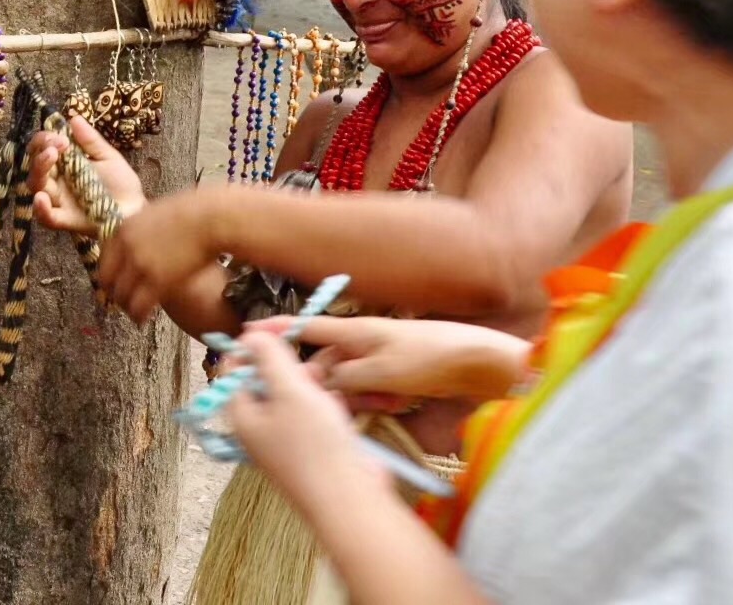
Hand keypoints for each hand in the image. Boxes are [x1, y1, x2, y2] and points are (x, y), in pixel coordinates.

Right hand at [29, 115, 145, 234]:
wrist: (135, 210)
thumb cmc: (120, 183)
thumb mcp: (108, 157)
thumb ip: (90, 140)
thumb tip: (74, 118)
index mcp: (64, 163)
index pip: (43, 148)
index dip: (45, 139)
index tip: (60, 137)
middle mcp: (56, 180)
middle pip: (36, 165)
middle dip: (41, 151)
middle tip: (56, 146)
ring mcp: (58, 201)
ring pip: (36, 186)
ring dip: (39, 170)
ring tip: (50, 158)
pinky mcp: (64, 220)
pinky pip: (46, 217)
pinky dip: (40, 208)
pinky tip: (41, 198)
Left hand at [97, 188, 218, 323]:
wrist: (212, 219)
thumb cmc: (194, 212)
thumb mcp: (157, 214)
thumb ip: (142, 229)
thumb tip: (140, 239)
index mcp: (124, 228)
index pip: (104, 258)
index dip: (109, 275)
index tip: (114, 284)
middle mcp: (127, 247)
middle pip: (108, 279)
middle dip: (114, 293)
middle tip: (122, 302)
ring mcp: (140, 265)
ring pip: (122, 296)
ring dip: (127, 308)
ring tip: (134, 314)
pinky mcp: (158, 282)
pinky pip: (139, 306)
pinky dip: (139, 316)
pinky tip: (143, 320)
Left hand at [228, 332, 384, 516]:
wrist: (348, 499)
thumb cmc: (313, 443)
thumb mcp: (288, 389)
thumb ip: (269, 357)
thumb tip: (251, 334)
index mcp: (242, 414)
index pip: (234, 370)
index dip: (252, 348)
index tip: (278, 333)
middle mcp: (259, 428)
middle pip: (266, 381)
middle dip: (290, 369)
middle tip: (312, 366)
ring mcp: (285, 441)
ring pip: (295, 397)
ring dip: (313, 388)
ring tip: (329, 392)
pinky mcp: (311, 449)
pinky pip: (314, 416)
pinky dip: (326, 408)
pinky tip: (339, 412)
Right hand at [248, 315, 529, 403]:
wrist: (483, 366)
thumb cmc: (432, 359)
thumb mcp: (380, 371)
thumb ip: (343, 377)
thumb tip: (318, 384)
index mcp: (356, 330)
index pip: (308, 327)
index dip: (279, 331)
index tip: (248, 334)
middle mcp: (364, 342)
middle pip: (326, 364)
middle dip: (328, 385)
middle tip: (345, 401)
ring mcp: (381, 360)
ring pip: (348, 382)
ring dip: (358, 396)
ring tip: (387, 401)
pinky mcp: (398, 378)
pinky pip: (371, 391)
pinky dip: (377, 400)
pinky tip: (398, 406)